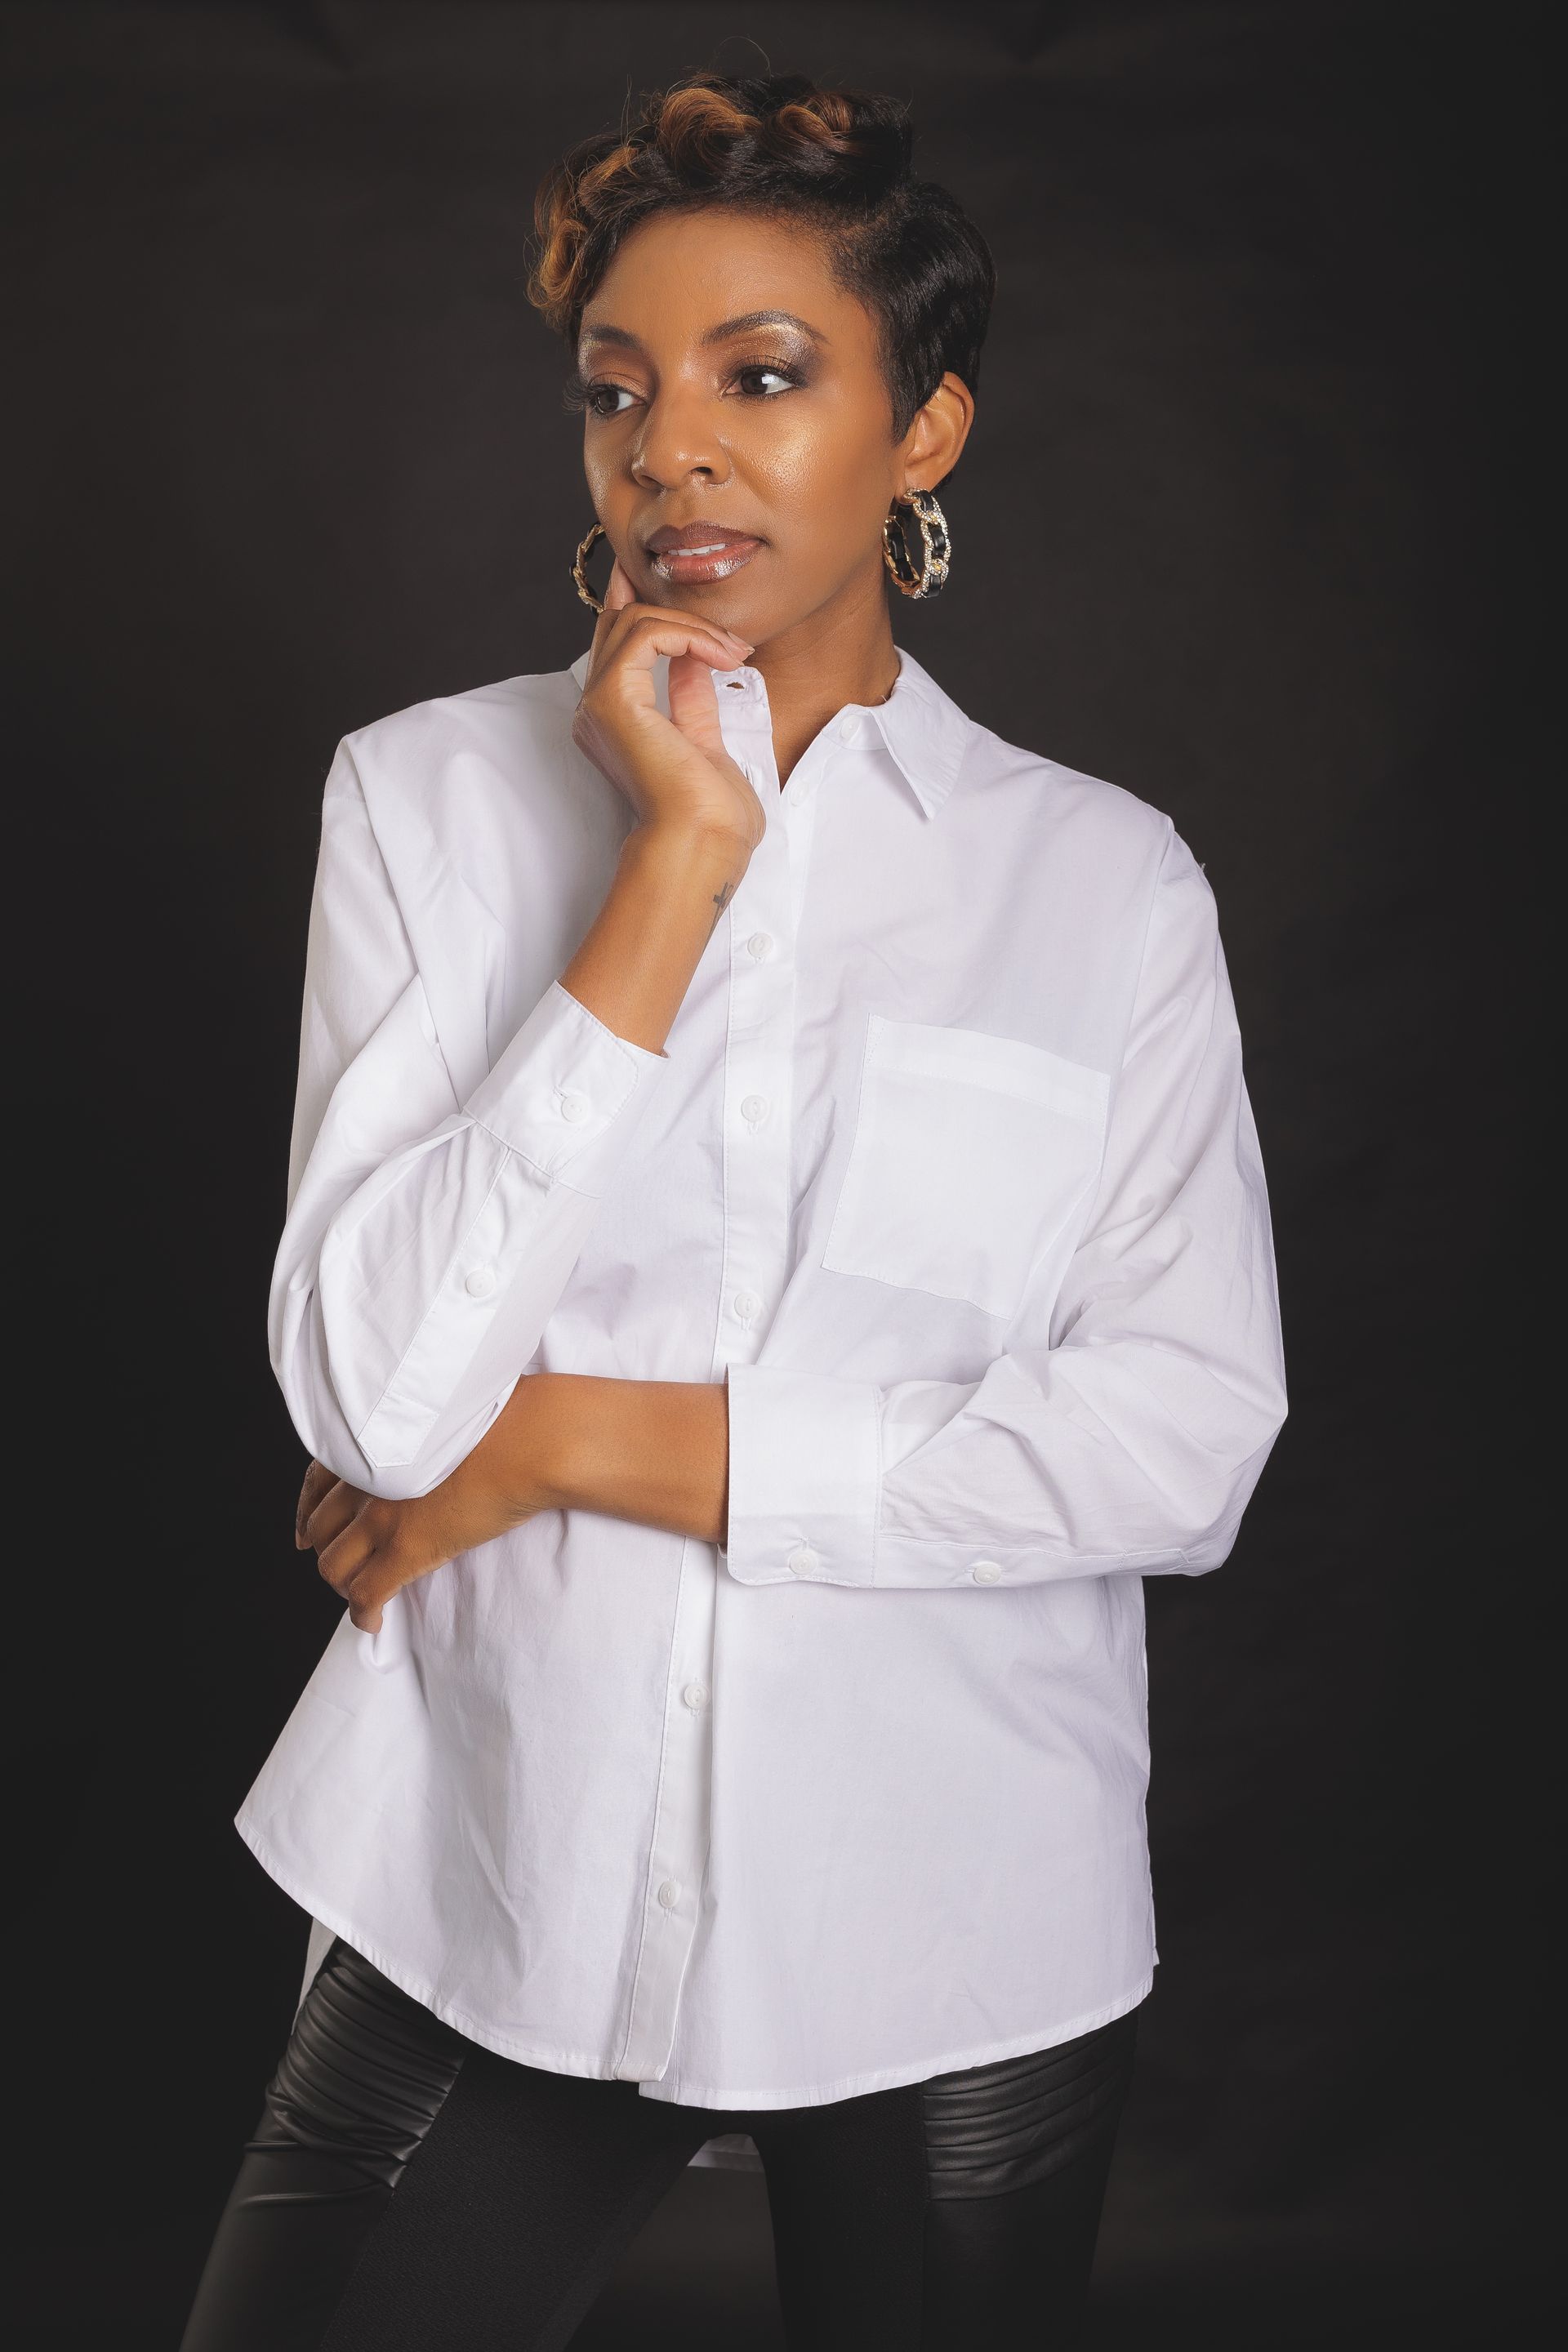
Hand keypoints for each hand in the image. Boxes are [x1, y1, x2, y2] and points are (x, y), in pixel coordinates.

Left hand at [294, 1389, 561, 1632]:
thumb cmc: (505, 1418)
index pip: (316, 1482)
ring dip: (345, 1584)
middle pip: (321, 1528)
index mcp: (372, 1440)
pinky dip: (364, 1615)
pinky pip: (366, 1595)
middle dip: (328, 1550)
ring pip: (334, 1566)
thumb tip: (416, 1452)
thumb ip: (411, 1434)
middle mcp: (366, 1476)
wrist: (531, 1441)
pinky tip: (374, 1621)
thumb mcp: (440, 1414)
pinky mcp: (407, 1550)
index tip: (308, 1529)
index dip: (307, 1513)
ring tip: (364, 1590)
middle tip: (346, 1562)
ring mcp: (382, 1515)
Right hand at [571, 557, 765, 858]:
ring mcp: (599, 703)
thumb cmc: (708, 815)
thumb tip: (694, 660)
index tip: (689, 599)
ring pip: (633, 620)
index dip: (647, 607)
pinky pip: (644, 633)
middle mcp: (596, 709)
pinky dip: (688, 634)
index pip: (618, 644)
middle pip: (618, 621)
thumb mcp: (703, 743)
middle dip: (671, 606)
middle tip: (728, 635)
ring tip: (733, 653)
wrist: (702, 841)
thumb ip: (691, 699)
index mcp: (614, 721)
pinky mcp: (613, 699)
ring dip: (692, 626)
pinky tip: (720, 656)